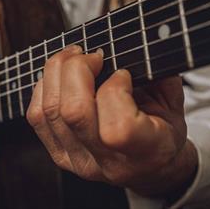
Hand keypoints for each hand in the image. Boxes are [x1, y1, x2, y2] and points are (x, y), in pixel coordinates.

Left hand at [27, 45, 197, 197]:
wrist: (148, 165)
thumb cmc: (161, 133)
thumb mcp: (172, 104)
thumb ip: (155, 75)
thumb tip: (128, 44)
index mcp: (144, 152)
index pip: (117, 127)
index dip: (116, 88)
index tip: (122, 73)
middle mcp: (105, 161)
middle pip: (73, 111)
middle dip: (77, 68)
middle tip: (92, 55)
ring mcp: (76, 159)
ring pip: (50, 109)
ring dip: (57, 71)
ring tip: (73, 58)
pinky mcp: (58, 152)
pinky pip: (36, 115)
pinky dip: (44, 87)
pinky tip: (59, 77)